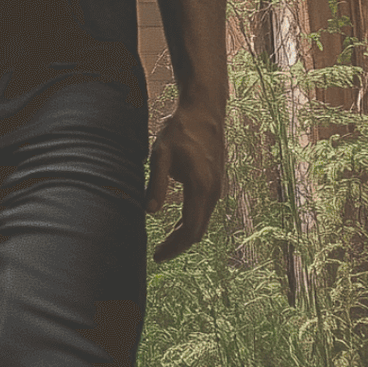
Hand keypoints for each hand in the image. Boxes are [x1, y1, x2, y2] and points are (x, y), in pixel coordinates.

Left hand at [145, 101, 225, 264]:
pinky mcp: (215, 182)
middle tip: (159, 254)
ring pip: (202, 221)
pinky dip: (191, 223)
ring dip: (185, 235)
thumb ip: (156, 184)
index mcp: (201, 187)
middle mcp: (213, 191)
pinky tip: (177, 224)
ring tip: (165, 243)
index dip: (175, 246)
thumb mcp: (161, 154)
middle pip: (198, 230)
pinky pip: (204, 211)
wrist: (205, 110)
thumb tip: (150, 212)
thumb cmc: (181, 130)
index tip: (158, 256)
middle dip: (179, 246)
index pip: (190, 229)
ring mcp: (217, 187)